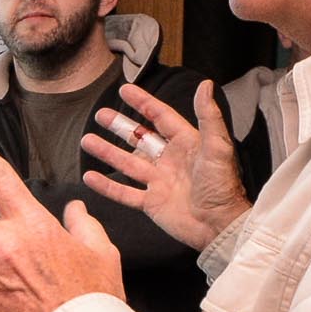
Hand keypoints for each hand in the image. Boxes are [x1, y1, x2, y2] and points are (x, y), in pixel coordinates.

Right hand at [80, 80, 250, 251]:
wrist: (219, 225)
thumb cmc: (223, 187)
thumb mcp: (218, 147)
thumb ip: (208, 116)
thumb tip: (205, 85)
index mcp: (186, 144)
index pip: (161, 117)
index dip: (143, 103)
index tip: (125, 90)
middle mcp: (170, 161)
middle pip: (139, 138)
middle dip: (120, 126)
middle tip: (101, 115)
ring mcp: (159, 182)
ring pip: (127, 163)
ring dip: (107, 152)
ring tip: (87, 140)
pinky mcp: (152, 203)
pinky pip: (124, 193)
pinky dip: (106, 186)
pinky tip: (90, 177)